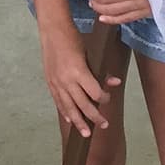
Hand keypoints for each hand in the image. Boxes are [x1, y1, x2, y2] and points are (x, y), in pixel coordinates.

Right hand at [39, 21, 121, 137]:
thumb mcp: (90, 54)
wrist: (52, 31)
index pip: (95, 93)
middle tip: (104, 125)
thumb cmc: (73, 39)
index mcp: (79, 72)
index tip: (107, 98)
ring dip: (78, 122)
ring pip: (69, 108)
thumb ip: (100, 71)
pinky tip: (70, 120)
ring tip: (86, 133)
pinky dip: (65, 112)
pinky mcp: (50, 82)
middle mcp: (66, 80)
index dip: (104, 98)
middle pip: (83, 105)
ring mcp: (56, 83)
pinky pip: (58, 102)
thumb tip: (114, 82)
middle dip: (94, 117)